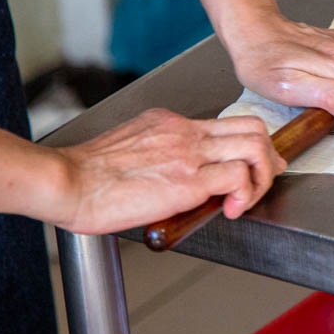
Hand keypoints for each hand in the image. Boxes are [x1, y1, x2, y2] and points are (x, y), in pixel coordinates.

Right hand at [56, 109, 285, 233]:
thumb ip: (161, 152)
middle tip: (264, 179)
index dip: (248, 145)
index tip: (251, 164)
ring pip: (256, 146)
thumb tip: (176, 173)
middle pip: (253, 127)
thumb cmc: (87, 176)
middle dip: (268, 155)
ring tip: (247, 198)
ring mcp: (189, 153)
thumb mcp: (131, 148)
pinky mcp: (188, 180)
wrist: (65, 181)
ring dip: (263, 176)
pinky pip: (238, 176)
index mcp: (171, 123)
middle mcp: (185, 132)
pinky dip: (245, 194)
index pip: (226, 123)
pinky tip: (229, 210)